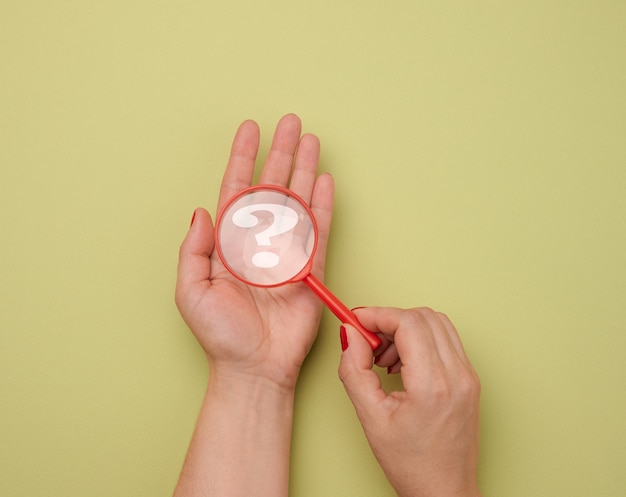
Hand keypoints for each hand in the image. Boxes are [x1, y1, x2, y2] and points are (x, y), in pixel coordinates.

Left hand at [175, 114, 333, 390]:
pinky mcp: (310, 268)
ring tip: (312, 140)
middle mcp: (259, 241)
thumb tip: (201, 211)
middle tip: (291, 121)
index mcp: (229, 244)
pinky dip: (322, 204)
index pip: (236, 190)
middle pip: (272, 186)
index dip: (243, 158)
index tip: (250, 129)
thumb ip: (194, 250)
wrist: (255, 367)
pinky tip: (324, 179)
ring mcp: (286, 252)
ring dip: (304, 169)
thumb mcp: (191, 292)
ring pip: (297, 200)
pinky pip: (318, 229)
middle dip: (281, 152)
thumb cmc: (220, 335)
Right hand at [338, 307, 481, 496]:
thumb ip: (354, 370)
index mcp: (434, 384)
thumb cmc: (411, 464)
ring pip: (437, 324)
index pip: (408, 322)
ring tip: (385, 359)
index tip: (357, 321)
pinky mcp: (470, 380)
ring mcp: (469, 376)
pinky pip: (446, 341)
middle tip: (369, 342)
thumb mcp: (370, 418)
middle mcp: (458, 375)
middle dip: (391, 321)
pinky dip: (421, 341)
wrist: (444, 491)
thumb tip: (350, 334)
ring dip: (407, 330)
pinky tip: (403, 366)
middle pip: (424, 317)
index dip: (377, 315)